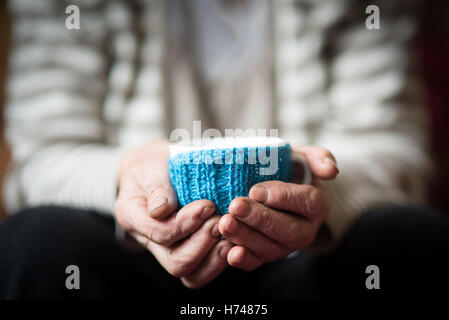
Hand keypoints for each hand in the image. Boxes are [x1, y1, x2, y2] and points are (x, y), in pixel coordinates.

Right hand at [115, 140, 232, 287]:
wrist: (156, 168)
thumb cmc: (152, 165)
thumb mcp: (149, 166)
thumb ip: (156, 187)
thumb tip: (162, 210)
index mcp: (132, 216)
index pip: (159, 232)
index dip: (186, 223)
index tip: (208, 205)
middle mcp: (148, 240)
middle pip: (176, 262)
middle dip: (203, 243)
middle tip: (221, 222)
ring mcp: (168, 250)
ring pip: (191, 273)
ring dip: (214, 257)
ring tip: (231, 236)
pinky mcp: (188, 251)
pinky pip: (203, 270)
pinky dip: (220, 260)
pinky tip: (234, 242)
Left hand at [218, 146, 337, 270]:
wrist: (269, 186)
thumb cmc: (285, 170)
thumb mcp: (301, 157)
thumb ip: (319, 157)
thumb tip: (331, 171)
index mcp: (316, 204)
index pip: (306, 201)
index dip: (282, 197)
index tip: (256, 190)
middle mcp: (305, 230)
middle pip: (288, 230)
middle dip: (260, 219)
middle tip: (236, 206)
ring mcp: (285, 246)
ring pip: (270, 249)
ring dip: (246, 238)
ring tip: (225, 223)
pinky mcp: (266, 256)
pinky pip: (256, 263)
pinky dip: (242, 259)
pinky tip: (227, 250)